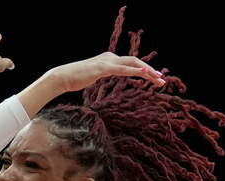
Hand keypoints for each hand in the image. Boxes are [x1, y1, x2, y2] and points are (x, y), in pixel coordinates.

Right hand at [49, 52, 164, 93]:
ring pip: (132, 64)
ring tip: (158, 79)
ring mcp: (106, 61)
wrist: (62, 77)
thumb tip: (105, 78)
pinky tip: (144, 74)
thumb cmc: (75, 80)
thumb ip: (101, 76)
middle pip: (135, 62)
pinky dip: (134, 71)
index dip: (144, 70)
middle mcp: (110, 57)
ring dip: (147, 71)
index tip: (155, 77)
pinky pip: (122, 69)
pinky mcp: (102, 68)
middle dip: (150, 71)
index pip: (130, 63)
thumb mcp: (93, 78)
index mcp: (109, 60)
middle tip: (162, 80)